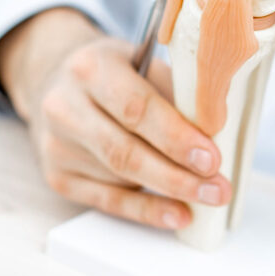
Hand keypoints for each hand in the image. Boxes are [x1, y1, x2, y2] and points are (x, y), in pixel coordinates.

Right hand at [0, 8, 230, 228]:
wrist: (56, 81)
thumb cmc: (112, 71)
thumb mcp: (142, 61)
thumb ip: (175, 91)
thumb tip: (215, 130)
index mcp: (90, 69)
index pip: (136, 109)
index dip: (176, 137)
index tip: (211, 158)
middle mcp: (65, 108)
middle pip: (125, 151)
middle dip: (177, 175)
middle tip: (217, 187)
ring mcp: (57, 146)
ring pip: (120, 178)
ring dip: (170, 193)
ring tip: (208, 196)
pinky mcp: (58, 176)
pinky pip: (108, 201)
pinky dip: (146, 211)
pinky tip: (177, 214)